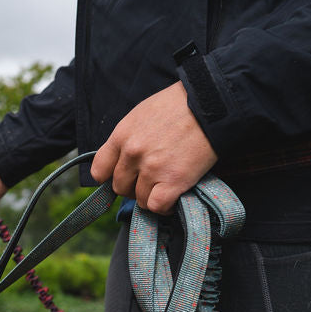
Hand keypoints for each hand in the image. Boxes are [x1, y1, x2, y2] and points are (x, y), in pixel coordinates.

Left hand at [90, 82, 217, 214]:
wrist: (211, 104)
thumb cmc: (179, 105)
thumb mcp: (142, 114)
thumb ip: (128, 138)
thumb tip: (124, 160)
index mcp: (121, 136)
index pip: (99, 170)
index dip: (109, 177)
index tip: (122, 177)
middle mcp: (132, 154)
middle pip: (120, 187)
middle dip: (133, 187)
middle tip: (149, 181)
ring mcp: (152, 169)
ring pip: (139, 199)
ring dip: (151, 197)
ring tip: (165, 187)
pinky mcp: (173, 181)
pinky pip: (157, 206)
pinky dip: (164, 207)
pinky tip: (173, 199)